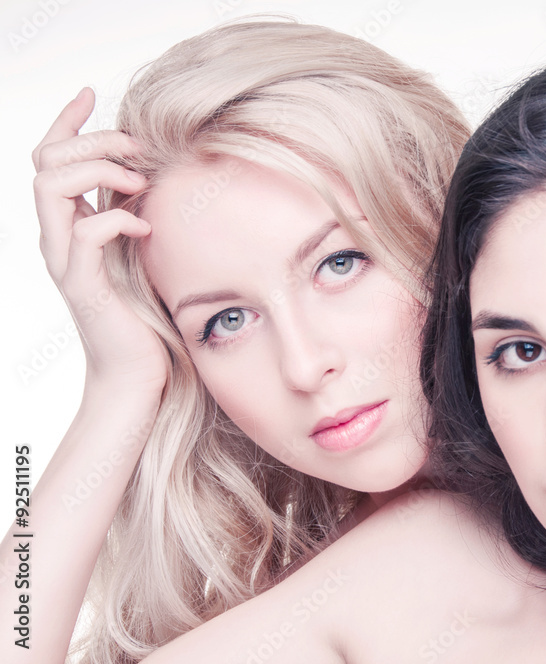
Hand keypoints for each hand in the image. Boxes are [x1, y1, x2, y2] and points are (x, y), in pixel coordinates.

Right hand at [32, 88, 167, 394]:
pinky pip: (85, 234)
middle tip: (135, 149)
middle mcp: (58, 239)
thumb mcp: (143, 251)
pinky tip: (145, 227)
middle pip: (45, 161)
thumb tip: (154, 174)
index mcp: (70, 226)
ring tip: (137, 184)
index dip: (66, 121)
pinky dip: (116, 219)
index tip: (89, 93)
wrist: (140, 374)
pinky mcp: (84, 287)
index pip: (50, 159)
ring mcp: (66, 262)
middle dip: (91, 140)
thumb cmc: (148, 315)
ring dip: (98, 171)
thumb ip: (135, 213)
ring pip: (51, 186)